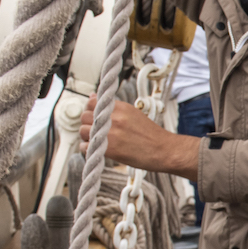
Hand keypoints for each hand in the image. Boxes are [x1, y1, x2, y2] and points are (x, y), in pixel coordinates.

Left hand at [78, 94, 199, 179]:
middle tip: (96, 131)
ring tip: (99, 142)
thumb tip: (92, 97)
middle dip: (87, 124)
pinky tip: (99, 150)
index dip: (90, 110)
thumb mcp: (133, 114)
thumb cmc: (151, 135)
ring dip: (87, 137)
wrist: (164, 150)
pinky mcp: (109, 148)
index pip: (93, 102)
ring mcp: (110, 132)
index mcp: (120, 107)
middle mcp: (113, 117)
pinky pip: (85, 146)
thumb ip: (114, 109)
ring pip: (83, 131)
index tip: (94, 117)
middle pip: (85, 116)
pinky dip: (88, 149)